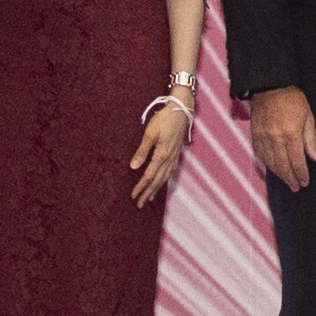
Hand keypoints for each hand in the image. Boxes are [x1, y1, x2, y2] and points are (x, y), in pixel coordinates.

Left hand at [131, 85, 190, 207]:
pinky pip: (170, 172)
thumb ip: (142, 151)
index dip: (141, 187)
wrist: (181, 110)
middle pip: (157, 181)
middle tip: (139, 204)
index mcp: (161, 155)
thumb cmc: (164, 119)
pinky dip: (164, 180)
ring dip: (156, 189)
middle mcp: (169, 159)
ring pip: (165, 178)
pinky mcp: (176, 153)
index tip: (133, 196)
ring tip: (149, 197)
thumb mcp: (150, 133)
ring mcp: (174, 157)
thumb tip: (134, 167)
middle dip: (148, 193)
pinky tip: (162, 182)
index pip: (149, 176)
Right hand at [248, 86, 315, 189]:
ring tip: (287, 181)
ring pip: (271, 163)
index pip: (297, 161)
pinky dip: (267, 164)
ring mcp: (263, 137)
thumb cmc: (292, 100)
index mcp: (291, 134)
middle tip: (296, 187)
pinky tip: (274, 169)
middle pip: (283, 166)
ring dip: (279, 174)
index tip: (305, 182)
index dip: (301, 174)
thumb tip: (315, 158)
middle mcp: (275, 138)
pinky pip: (261, 155)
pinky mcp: (255, 135)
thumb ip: (311, 140)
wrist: (270, 86)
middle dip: (290, 179)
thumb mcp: (308, 117)